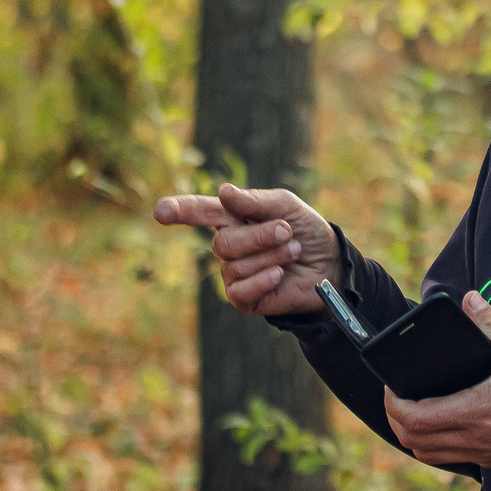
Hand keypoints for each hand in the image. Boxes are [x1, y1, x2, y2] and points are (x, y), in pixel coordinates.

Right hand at [152, 183, 341, 317]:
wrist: (330, 265)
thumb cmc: (306, 231)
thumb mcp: (287, 206)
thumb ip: (255, 201)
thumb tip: (223, 192)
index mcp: (233, 217)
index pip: (198, 211)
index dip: (178, 211)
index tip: (160, 212)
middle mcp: (228, 245)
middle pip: (223, 241)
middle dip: (260, 236)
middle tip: (287, 233)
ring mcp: (233, 273)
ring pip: (234, 265)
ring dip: (271, 255)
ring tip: (292, 253)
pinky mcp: (243, 298)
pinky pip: (240, 289)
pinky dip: (265, 278)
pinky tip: (280, 274)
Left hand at [383, 291, 490, 472]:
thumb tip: (470, 299)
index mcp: (473, 411)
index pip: (413, 417)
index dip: (392, 403)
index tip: (391, 384)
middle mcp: (470, 438)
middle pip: (412, 440)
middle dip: (395, 418)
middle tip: (397, 395)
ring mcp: (478, 453)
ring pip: (426, 454)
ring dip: (412, 435)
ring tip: (414, 409)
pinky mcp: (489, 461)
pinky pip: (446, 459)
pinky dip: (433, 445)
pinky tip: (443, 425)